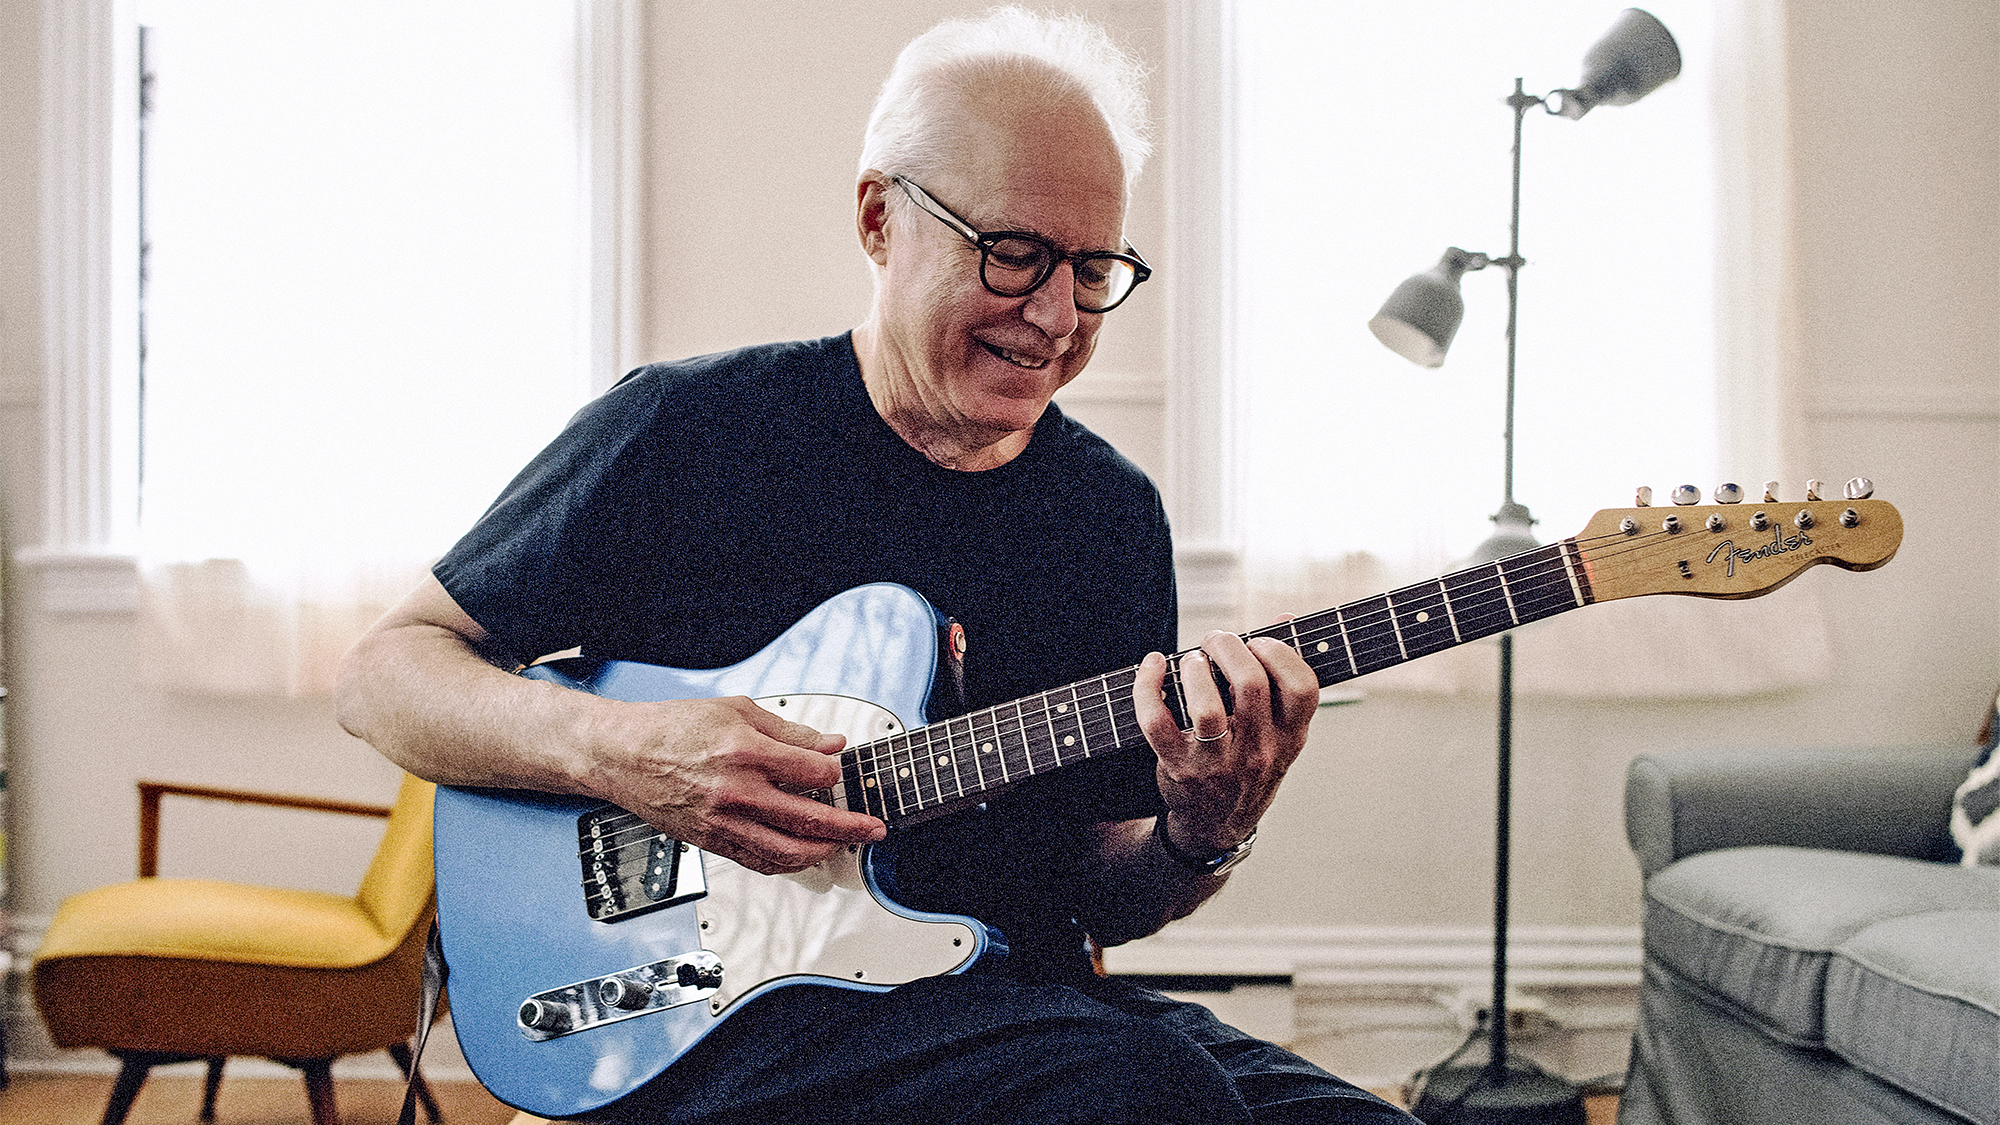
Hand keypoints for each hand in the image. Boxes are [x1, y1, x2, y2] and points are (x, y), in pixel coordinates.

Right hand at [576, 694, 885, 875]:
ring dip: (823, 852)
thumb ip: (789, 730)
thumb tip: (830, 744)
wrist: (622, 754)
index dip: (835, 774)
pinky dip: (786, 862)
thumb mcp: (736, 710)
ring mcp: (722, 821)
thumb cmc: (672, 728)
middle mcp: (735, 791)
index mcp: (744, 751)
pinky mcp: (710, 841)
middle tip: (873, 828)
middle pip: (809, 820)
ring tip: (843, 846)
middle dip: (850, 827)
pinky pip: (757, 861)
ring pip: (786, 852)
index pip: (813, 773)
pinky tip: (802, 855)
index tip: (839, 772)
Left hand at [1132, 627, 1318, 854]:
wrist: (1216, 827)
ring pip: (1206, 705)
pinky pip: (1157, 722)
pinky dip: (1147, 686)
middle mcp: (1260, 753)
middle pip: (1250, 683)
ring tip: (1192, 661)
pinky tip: (1152, 666)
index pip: (1303, 687)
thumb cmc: (1249, 764)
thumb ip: (1282, 677)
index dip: (1280, 652)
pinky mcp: (1180, 769)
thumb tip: (1283, 617)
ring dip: (1194, 668)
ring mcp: (1219, 765)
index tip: (1257, 643)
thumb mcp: (1279, 731)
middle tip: (1214, 641)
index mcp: (1291, 738)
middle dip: (1227, 646)